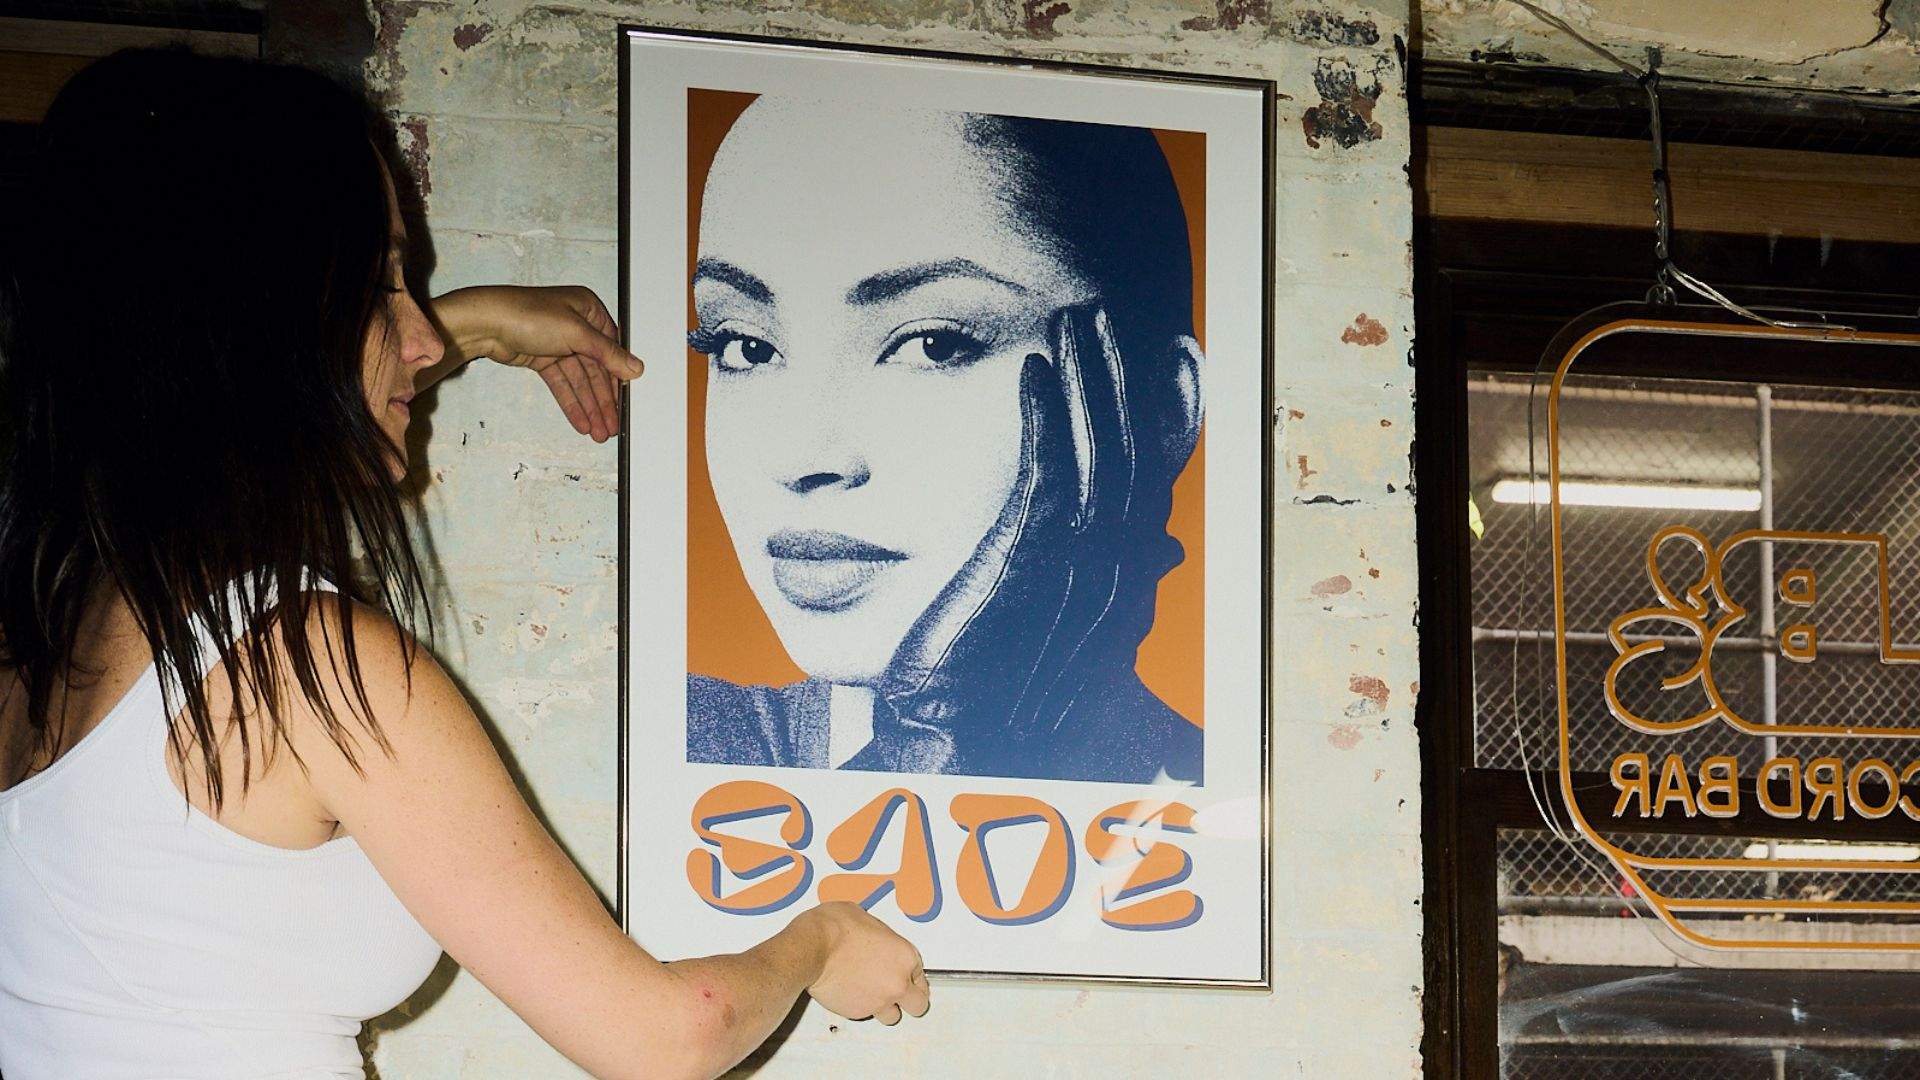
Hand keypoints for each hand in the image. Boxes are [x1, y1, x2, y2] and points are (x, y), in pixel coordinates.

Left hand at [431, 285, 643, 442]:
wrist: (486, 323)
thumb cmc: (526, 314)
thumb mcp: (576, 332)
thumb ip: (608, 353)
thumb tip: (634, 367)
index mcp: (589, 309)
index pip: (612, 349)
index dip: (618, 377)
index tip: (625, 401)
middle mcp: (576, 325)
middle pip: (596, 369)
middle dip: (603, 400)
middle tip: (611, 425)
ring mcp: (558, 342)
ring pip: (579, 380)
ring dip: (589, 406)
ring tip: (598, 430)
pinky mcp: (543, 358)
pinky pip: (562, 384)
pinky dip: (571, 402)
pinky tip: (581, 420)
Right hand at [801, 902, 929, 1025]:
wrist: (812, 948)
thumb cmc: (835, 929)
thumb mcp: (865, 918)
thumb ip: (880, 936)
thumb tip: (874, 939)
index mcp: (905, 956)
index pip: (921, 975)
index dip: (910, 976)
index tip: (905, 977)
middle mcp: (897, 982)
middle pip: (918, 1004)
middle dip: (909, 1000)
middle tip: (899, 995)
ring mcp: (879, 1001)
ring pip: (893, 1017)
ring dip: (886, 1008)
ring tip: (873, 995)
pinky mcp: (858, 1012)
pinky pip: (866, 1015)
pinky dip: (861, 1007)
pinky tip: (852, 993)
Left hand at [870, 306, 1175, 775]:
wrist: (954, 746)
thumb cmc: (993, 692)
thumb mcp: (1058, 623)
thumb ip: (1107, 578)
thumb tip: (1159, 550)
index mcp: (1125, 578)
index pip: (1154, 473)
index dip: (1163, 406)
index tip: (1167, 348)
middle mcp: (1117, 571)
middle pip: (1131, 449)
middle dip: (1118, 374)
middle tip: (1101, 312)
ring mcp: (1077, 569)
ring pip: (1096, 453)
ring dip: (1086, 380)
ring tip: (1070, 321)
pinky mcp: (1028, 568)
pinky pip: (1047, 475)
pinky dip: (1046, 419)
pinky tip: (1032, 371)